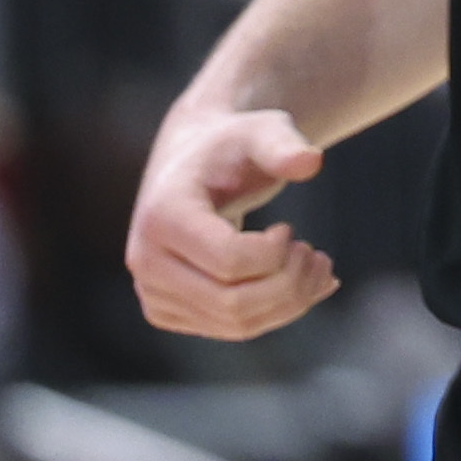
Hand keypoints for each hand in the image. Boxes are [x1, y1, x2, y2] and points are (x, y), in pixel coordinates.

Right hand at [127, 106, 335, 337]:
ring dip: (291, 302)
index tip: (289, 229)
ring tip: (315, 265)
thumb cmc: (232, 147)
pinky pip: (231, 329)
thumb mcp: (260, 131)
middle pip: (233, 303)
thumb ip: (283, 144)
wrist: (196, 166)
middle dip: (291, 285)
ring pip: (236, 324)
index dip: (275, 254)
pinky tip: (300, 284)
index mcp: (161, 216)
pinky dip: (275, 313)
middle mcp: (145, 260)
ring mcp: (152, 292)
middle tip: (315, 255)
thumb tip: (310, 162)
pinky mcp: (168, 310)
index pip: (229, 261)